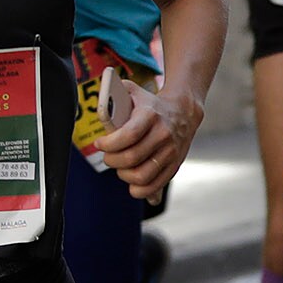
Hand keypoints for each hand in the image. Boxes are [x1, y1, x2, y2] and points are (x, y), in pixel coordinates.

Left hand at [87, 78, 201, 200]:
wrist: (183, 111)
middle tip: (108, 156)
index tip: (100, 144)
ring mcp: (170, 152)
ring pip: (141, 176)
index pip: (128, 135)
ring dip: (124, 175)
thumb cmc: (150, 105)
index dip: (109, 144)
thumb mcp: (133, 93)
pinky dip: (139, 190)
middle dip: (112, 160)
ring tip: (121, 167)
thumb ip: (113, 94)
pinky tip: (132, 182)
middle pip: (131, 158)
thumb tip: (99, 105)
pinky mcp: (174, 166)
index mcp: (151, 115)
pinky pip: (154, 186)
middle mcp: (163, 134)